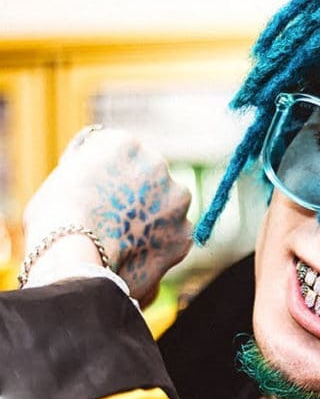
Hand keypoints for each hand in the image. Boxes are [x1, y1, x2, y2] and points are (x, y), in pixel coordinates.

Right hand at [23, 128, 192, 306]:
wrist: (72, 256)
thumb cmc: (56, 218)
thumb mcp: (67, 176)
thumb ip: (94, 168)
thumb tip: (102, 171)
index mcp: (125, 143)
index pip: (126, 155)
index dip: (114, 177)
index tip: (105, 194)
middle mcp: (157, 163)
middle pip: (152, 179)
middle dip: (140, 196)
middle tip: (117, 219)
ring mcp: (176, 198)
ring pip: (170, 207)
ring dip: (156, 219)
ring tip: (126, 240)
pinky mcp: (185, 231)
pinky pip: (175, 237)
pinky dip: (161, 246)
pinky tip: (138, 254)